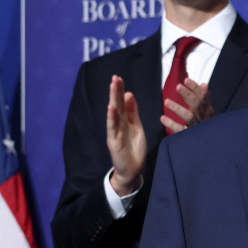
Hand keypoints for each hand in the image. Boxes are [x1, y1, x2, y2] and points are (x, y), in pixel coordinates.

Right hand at [107, 75, 146, 196]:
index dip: (120, 91)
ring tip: (112, 87)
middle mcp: (118, 124)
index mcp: (125, 120)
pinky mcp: (114, 141)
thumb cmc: (134, 148)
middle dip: (116, 91)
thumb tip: (129, 94)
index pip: (122, 102)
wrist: (132, 170)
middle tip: (115, 77)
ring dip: (113, 100)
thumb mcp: (136, 127)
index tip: (119, 78)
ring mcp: (115, 132)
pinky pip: (112, 128)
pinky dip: (111, 117)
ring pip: (114, 113)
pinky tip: (110, 108)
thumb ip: (132, 112)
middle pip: (117, 104)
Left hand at [160, 78, 213, 133]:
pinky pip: (180, 131)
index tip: (186, 80)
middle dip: (188, 95)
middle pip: (197, 106)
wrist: (207, 147)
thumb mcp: (205, 111)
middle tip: (178, 86)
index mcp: (207, 111)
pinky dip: (172, 124)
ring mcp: (196, 129)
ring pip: (189, 118)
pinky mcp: (188, 138)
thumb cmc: (203, 125)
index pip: (203, 97)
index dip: (196, 88)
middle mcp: (203, 119)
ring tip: (166, 101)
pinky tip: (162, 118)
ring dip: (178, 109)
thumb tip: (204, 84)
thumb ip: (204, 98)